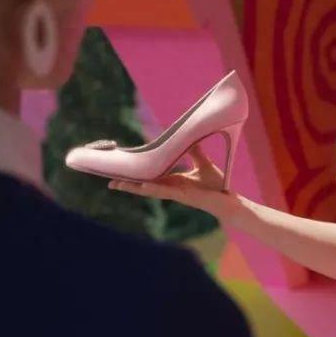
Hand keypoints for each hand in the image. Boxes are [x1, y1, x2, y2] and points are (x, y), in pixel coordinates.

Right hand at [108, 145, 244, 220]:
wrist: (229, 200)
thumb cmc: (217, 186)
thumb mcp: (204, 164)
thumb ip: (195, 151)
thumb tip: (189, 135)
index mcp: (173, 181)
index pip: (150, 177)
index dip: (135, 175)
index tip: (119, 170)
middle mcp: (171, 188)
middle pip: (144, 184)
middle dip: (126, 182)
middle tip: (106, 179)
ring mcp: (175, 193)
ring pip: (149, 190)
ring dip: (133, 187)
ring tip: (115, 184)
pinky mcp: (184, 196)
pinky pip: (166, 192)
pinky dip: (154, 188)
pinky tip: (143, 186)